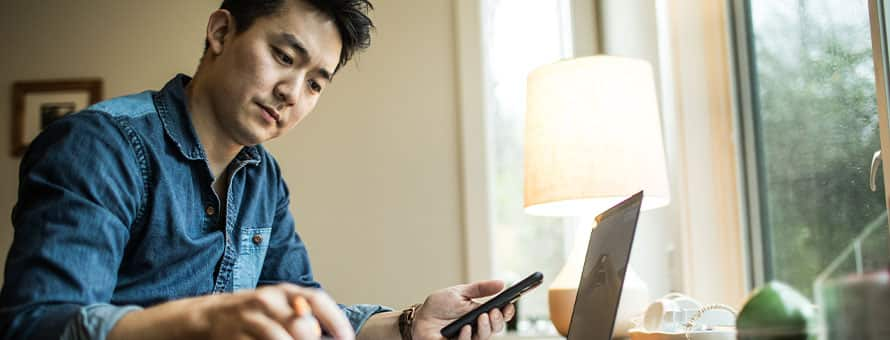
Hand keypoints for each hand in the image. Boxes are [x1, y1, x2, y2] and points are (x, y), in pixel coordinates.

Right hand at [198, 283, 353, 339]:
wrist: (210, 316)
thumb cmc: (256, 313)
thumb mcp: (280, 307)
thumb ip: (304, 316)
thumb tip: (331, 335)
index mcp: (284, 292)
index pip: (317, 300)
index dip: (335, 321)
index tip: (347, 339)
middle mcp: (267, 301)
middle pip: (300, 325)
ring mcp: (248, 320)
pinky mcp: (233, 337)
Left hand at [412, 281, 515, 339]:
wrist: (420, 316)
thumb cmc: (440, 305)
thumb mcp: (460, 292)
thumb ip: (480, 289)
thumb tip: (501, 283)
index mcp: (481, 314)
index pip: (499, 316)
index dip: (507, 312)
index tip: (509, 305)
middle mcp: (477, 328)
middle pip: (495, 329)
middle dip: (497, 321)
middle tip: (494, 312)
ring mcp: (467, 338)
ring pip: (483, 338)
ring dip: (485, 328)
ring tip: (482, 317)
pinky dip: (466, 337)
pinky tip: (466, 328)